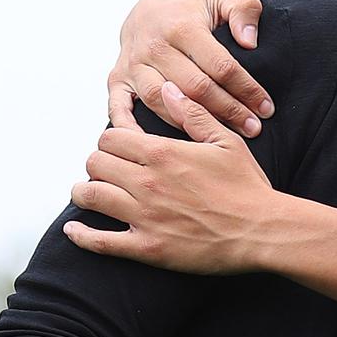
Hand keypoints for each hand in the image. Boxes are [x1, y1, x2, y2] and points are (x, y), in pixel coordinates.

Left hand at [68, 81, 276, 273]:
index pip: (110, 136)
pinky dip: (80, 236)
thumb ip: (194, 114)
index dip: (111, 139)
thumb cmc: (248, 185)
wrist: (262, 230)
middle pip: (95, 163)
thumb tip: (168, 89)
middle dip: (99, 163)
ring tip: (90, 193)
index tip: (120, 146)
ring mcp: (143, 216)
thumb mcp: (226, 142)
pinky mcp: (146, 247)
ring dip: (85, 192)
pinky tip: (74, 230)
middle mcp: (146, 182)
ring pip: (89, 196)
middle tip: (110, 169)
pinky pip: (98, 241)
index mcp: (164, 153)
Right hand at [107, 0, 272, 137]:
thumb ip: (243, 10)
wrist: (148, 11)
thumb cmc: (191, 10)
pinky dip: (131, 129)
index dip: (246, 89)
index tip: (265, 107)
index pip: (220, 66)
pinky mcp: (117, 80)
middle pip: (195, 88)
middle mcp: (153, 47)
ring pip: (162, 102)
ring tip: (221, 137)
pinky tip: (153, 145)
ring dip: (192, 123)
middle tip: (253, 127)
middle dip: (228, 111)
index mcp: (182, 26)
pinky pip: (118, 108)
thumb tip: (249, 41)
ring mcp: (132, 65)